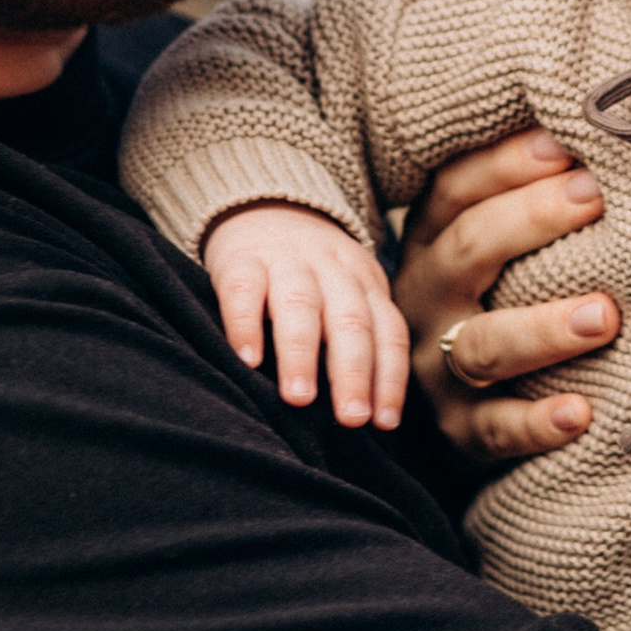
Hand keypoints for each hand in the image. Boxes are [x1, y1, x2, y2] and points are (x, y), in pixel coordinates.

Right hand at [206, 204, 408, 429]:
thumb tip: (369, 420)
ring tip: (299, 398)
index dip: (389, 377)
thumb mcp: (348, 296)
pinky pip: (244, 289)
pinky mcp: (240, 260)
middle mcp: (333, 271)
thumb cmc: (313, 277)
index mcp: (366, 285)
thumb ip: (360, 341)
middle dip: (352, 373)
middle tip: (351, 418)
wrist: (266, 208)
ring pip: (300, 304)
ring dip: (302, 353)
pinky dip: (245, 324)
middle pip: (349, 321)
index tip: (384, 422)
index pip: (387, 332)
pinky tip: (247, 360)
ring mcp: (286, 262)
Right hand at [391, 129, 621, 456]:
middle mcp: (427, 298)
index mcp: (432, 240)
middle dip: (531, 220)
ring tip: (606, 315)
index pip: (457, 190)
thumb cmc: (496, 294)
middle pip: (468, 252)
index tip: (569, 143)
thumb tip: (605, 123)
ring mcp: (438, 369)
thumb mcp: (492, 239)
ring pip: (483, 346)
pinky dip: (538, 423)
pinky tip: (582, 413)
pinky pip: (497, 429)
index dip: (507, 163)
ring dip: (544, 328)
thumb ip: (532, 188)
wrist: (447, 404)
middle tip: (596, 195)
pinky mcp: (463, 431)